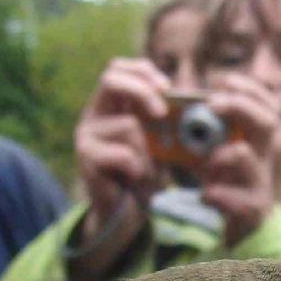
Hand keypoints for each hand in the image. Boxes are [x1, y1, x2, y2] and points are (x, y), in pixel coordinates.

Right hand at [74, 58, 170, 236]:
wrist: (126, 212)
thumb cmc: (145, 173)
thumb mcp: (159, 141)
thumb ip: (166, 120)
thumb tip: (193, 102)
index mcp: (111, 105)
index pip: (118, 68)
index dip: (143, 71)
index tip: (167, 88)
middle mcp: (94, 115)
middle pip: (111, 79)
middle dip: (143, 92)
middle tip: (162, 113)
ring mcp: (86, 135)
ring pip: (128, 124)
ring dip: (148, 150)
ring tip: (146, 168)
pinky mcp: (86, 158)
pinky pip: (124, 154)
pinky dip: (140, 168)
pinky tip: (135, 178)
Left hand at [200, 73, 280, 245]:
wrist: (244, 228)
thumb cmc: (227, 185)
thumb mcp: (216, 156)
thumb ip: (203, 136)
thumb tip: (172, 111)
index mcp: (256, 142)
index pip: (269, 106)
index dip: (252, 90)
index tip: (227, 81)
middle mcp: (264, 157)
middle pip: (267, 121)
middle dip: (239, 107)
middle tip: (212, 105)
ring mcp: (261, 182)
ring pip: (245, 155)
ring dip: (218, 154)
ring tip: (205, 164)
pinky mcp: (253, 208)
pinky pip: (234, 196)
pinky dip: (214, 194)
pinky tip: (205, 196)